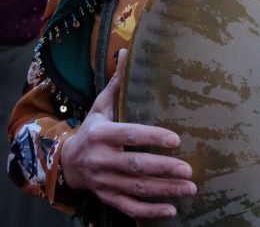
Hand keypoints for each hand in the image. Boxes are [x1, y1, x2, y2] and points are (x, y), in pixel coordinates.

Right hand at [61, 49, 195, 218]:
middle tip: (189, 170)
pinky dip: (149, 212)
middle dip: (164, 169)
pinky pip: (129, 208)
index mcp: (102, 134)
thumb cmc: (92, 129)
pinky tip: (171, 210)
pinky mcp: (107, 198)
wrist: (67, 163)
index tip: (176, 139)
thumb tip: (125, 52)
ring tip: (190, 188)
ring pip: (137, 189)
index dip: (152, 138)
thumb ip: (116, 83)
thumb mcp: (100, 106)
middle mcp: (102, 160)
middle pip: (136, 166)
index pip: (130, 136)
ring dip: (164, 190)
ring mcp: (104, 182)